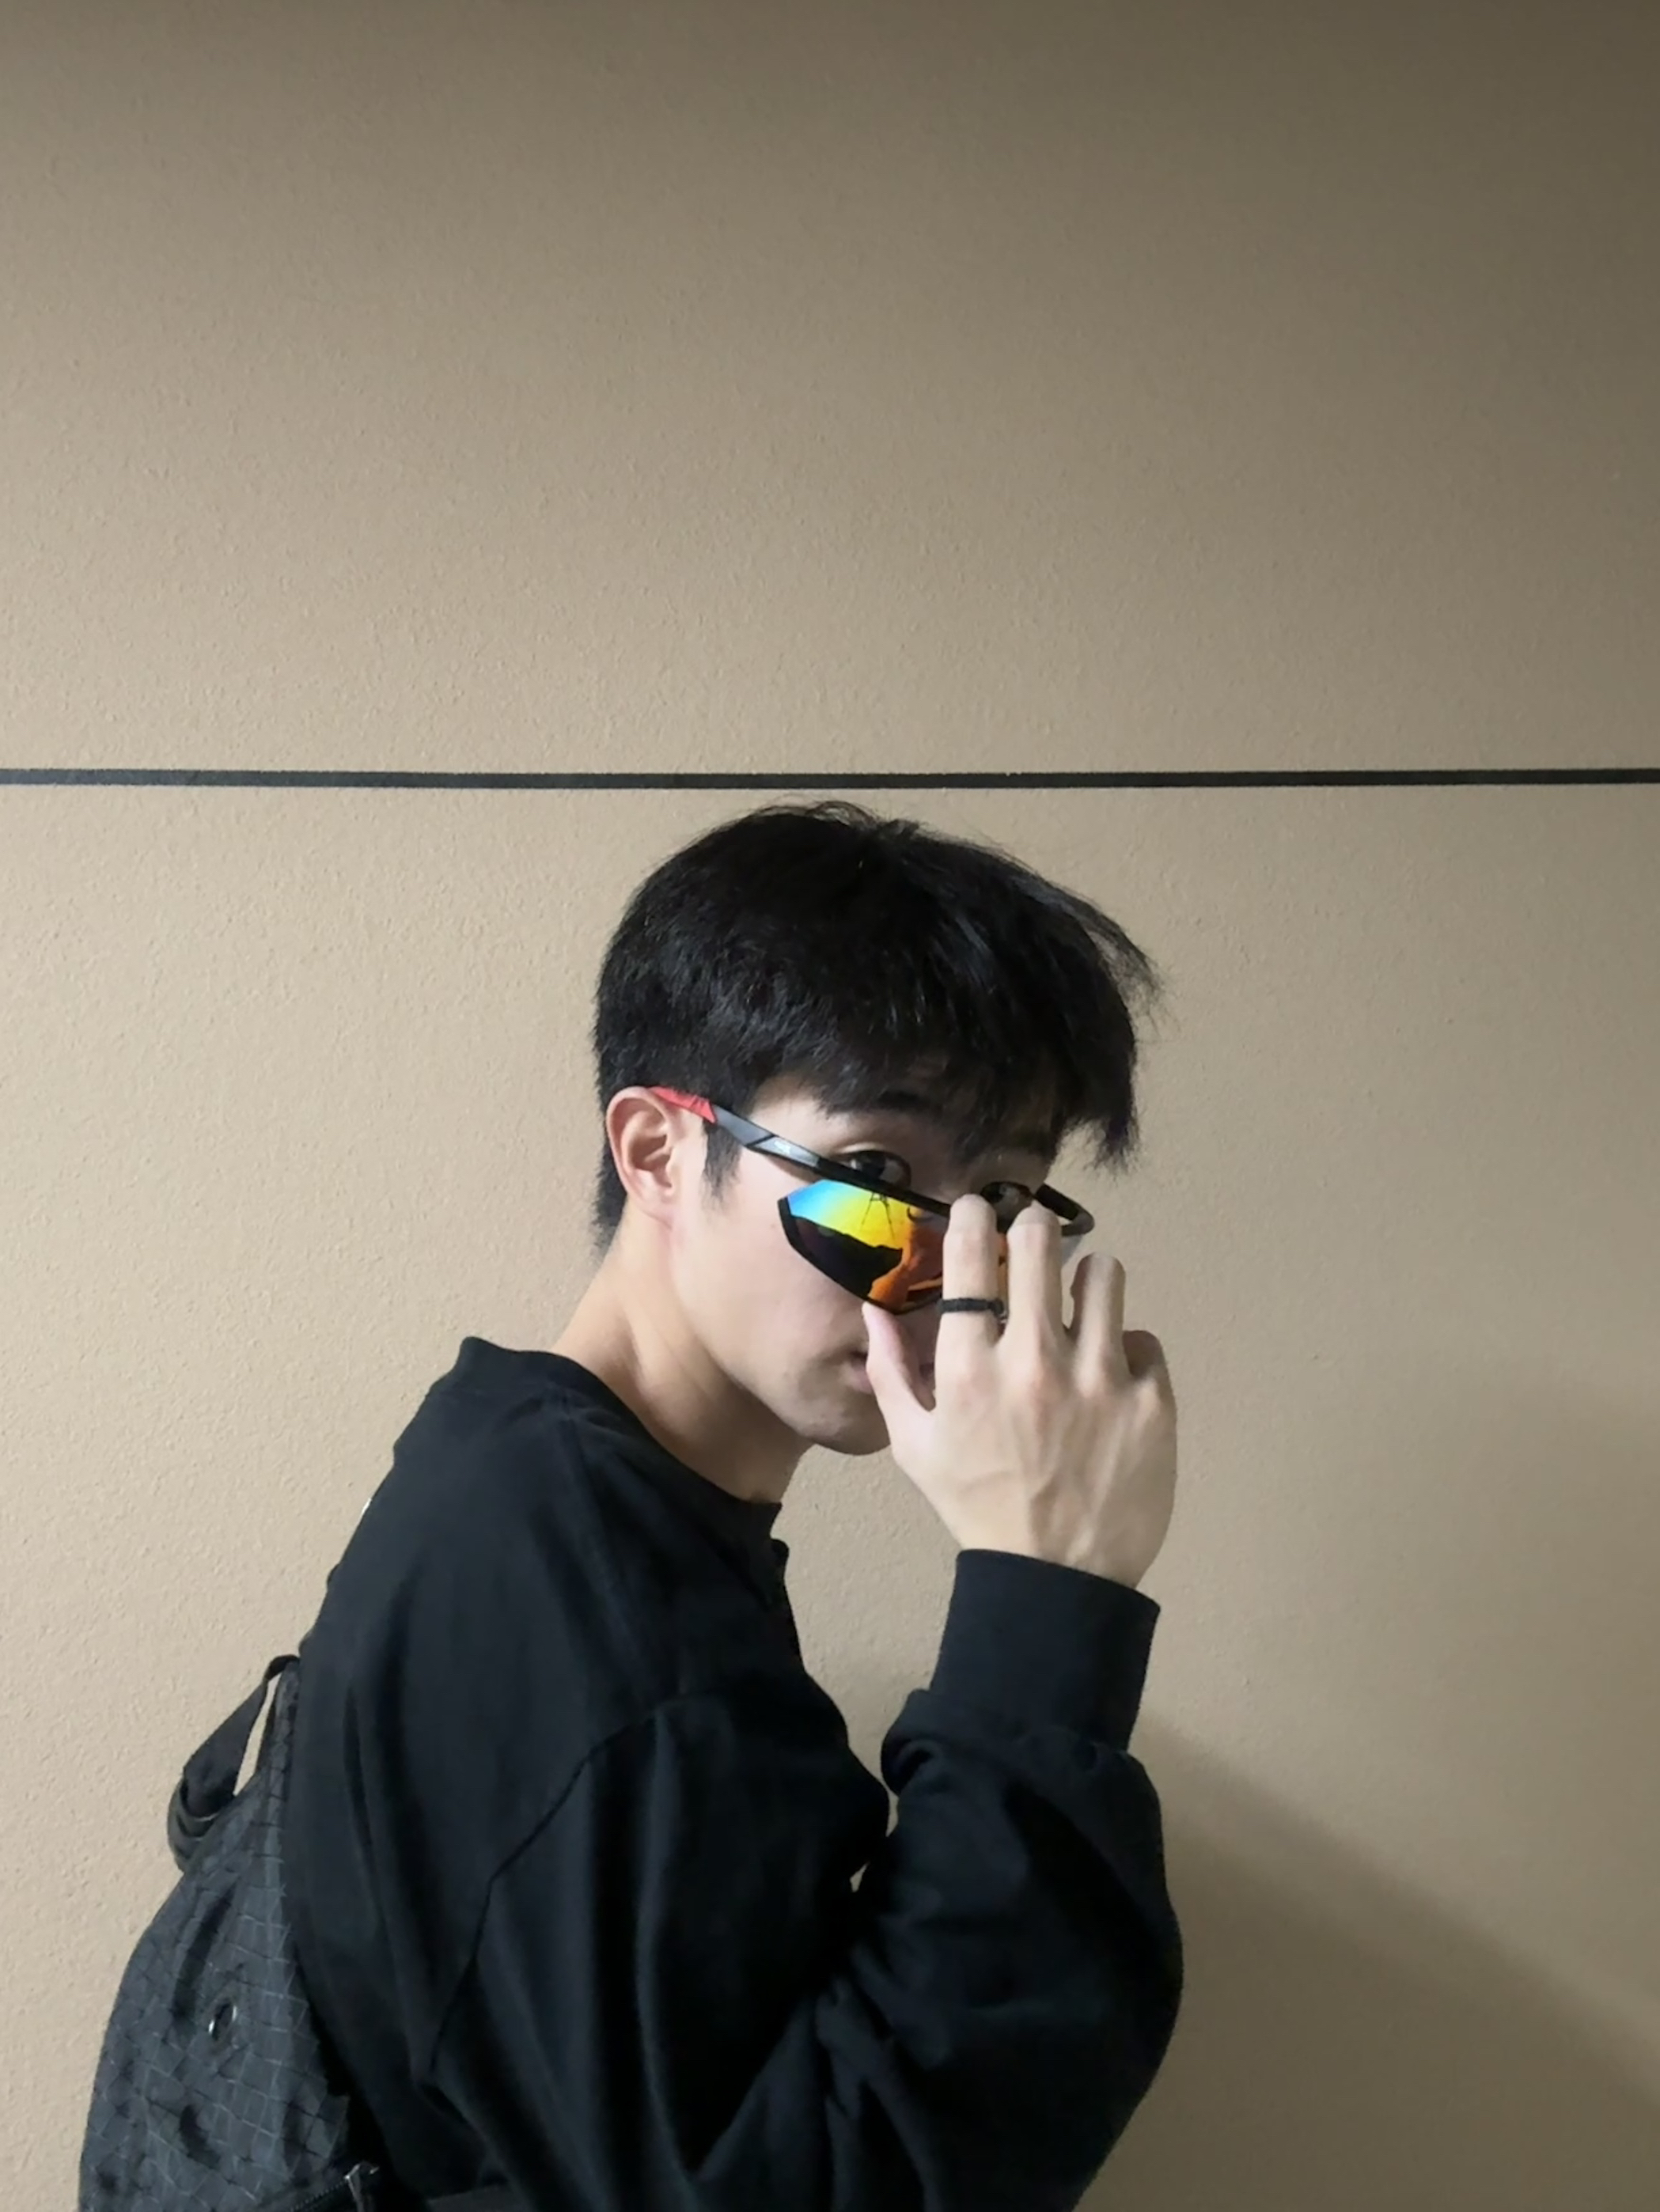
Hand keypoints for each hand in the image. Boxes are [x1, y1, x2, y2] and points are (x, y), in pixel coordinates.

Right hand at [859, 1194, 1177, 1588]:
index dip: (974, 1218)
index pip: (969, 1255)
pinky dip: (1126, 1352)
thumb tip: (874, 1309)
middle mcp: (1034, 1360)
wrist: (1056, 1578)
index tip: (980, 1213)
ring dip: (1088, 1284)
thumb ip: (892, 1373)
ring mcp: (1100, 1378)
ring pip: (1105, 1275)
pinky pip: (1143, 1341)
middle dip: (1033, 1232)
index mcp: (970, 1369)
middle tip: (1034, 1245)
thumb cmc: (977, 1507)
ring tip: (1080, 1308)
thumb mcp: (915, 1448)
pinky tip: (1112, 1380)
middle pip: (1041, 1242)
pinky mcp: (1151, 1400)